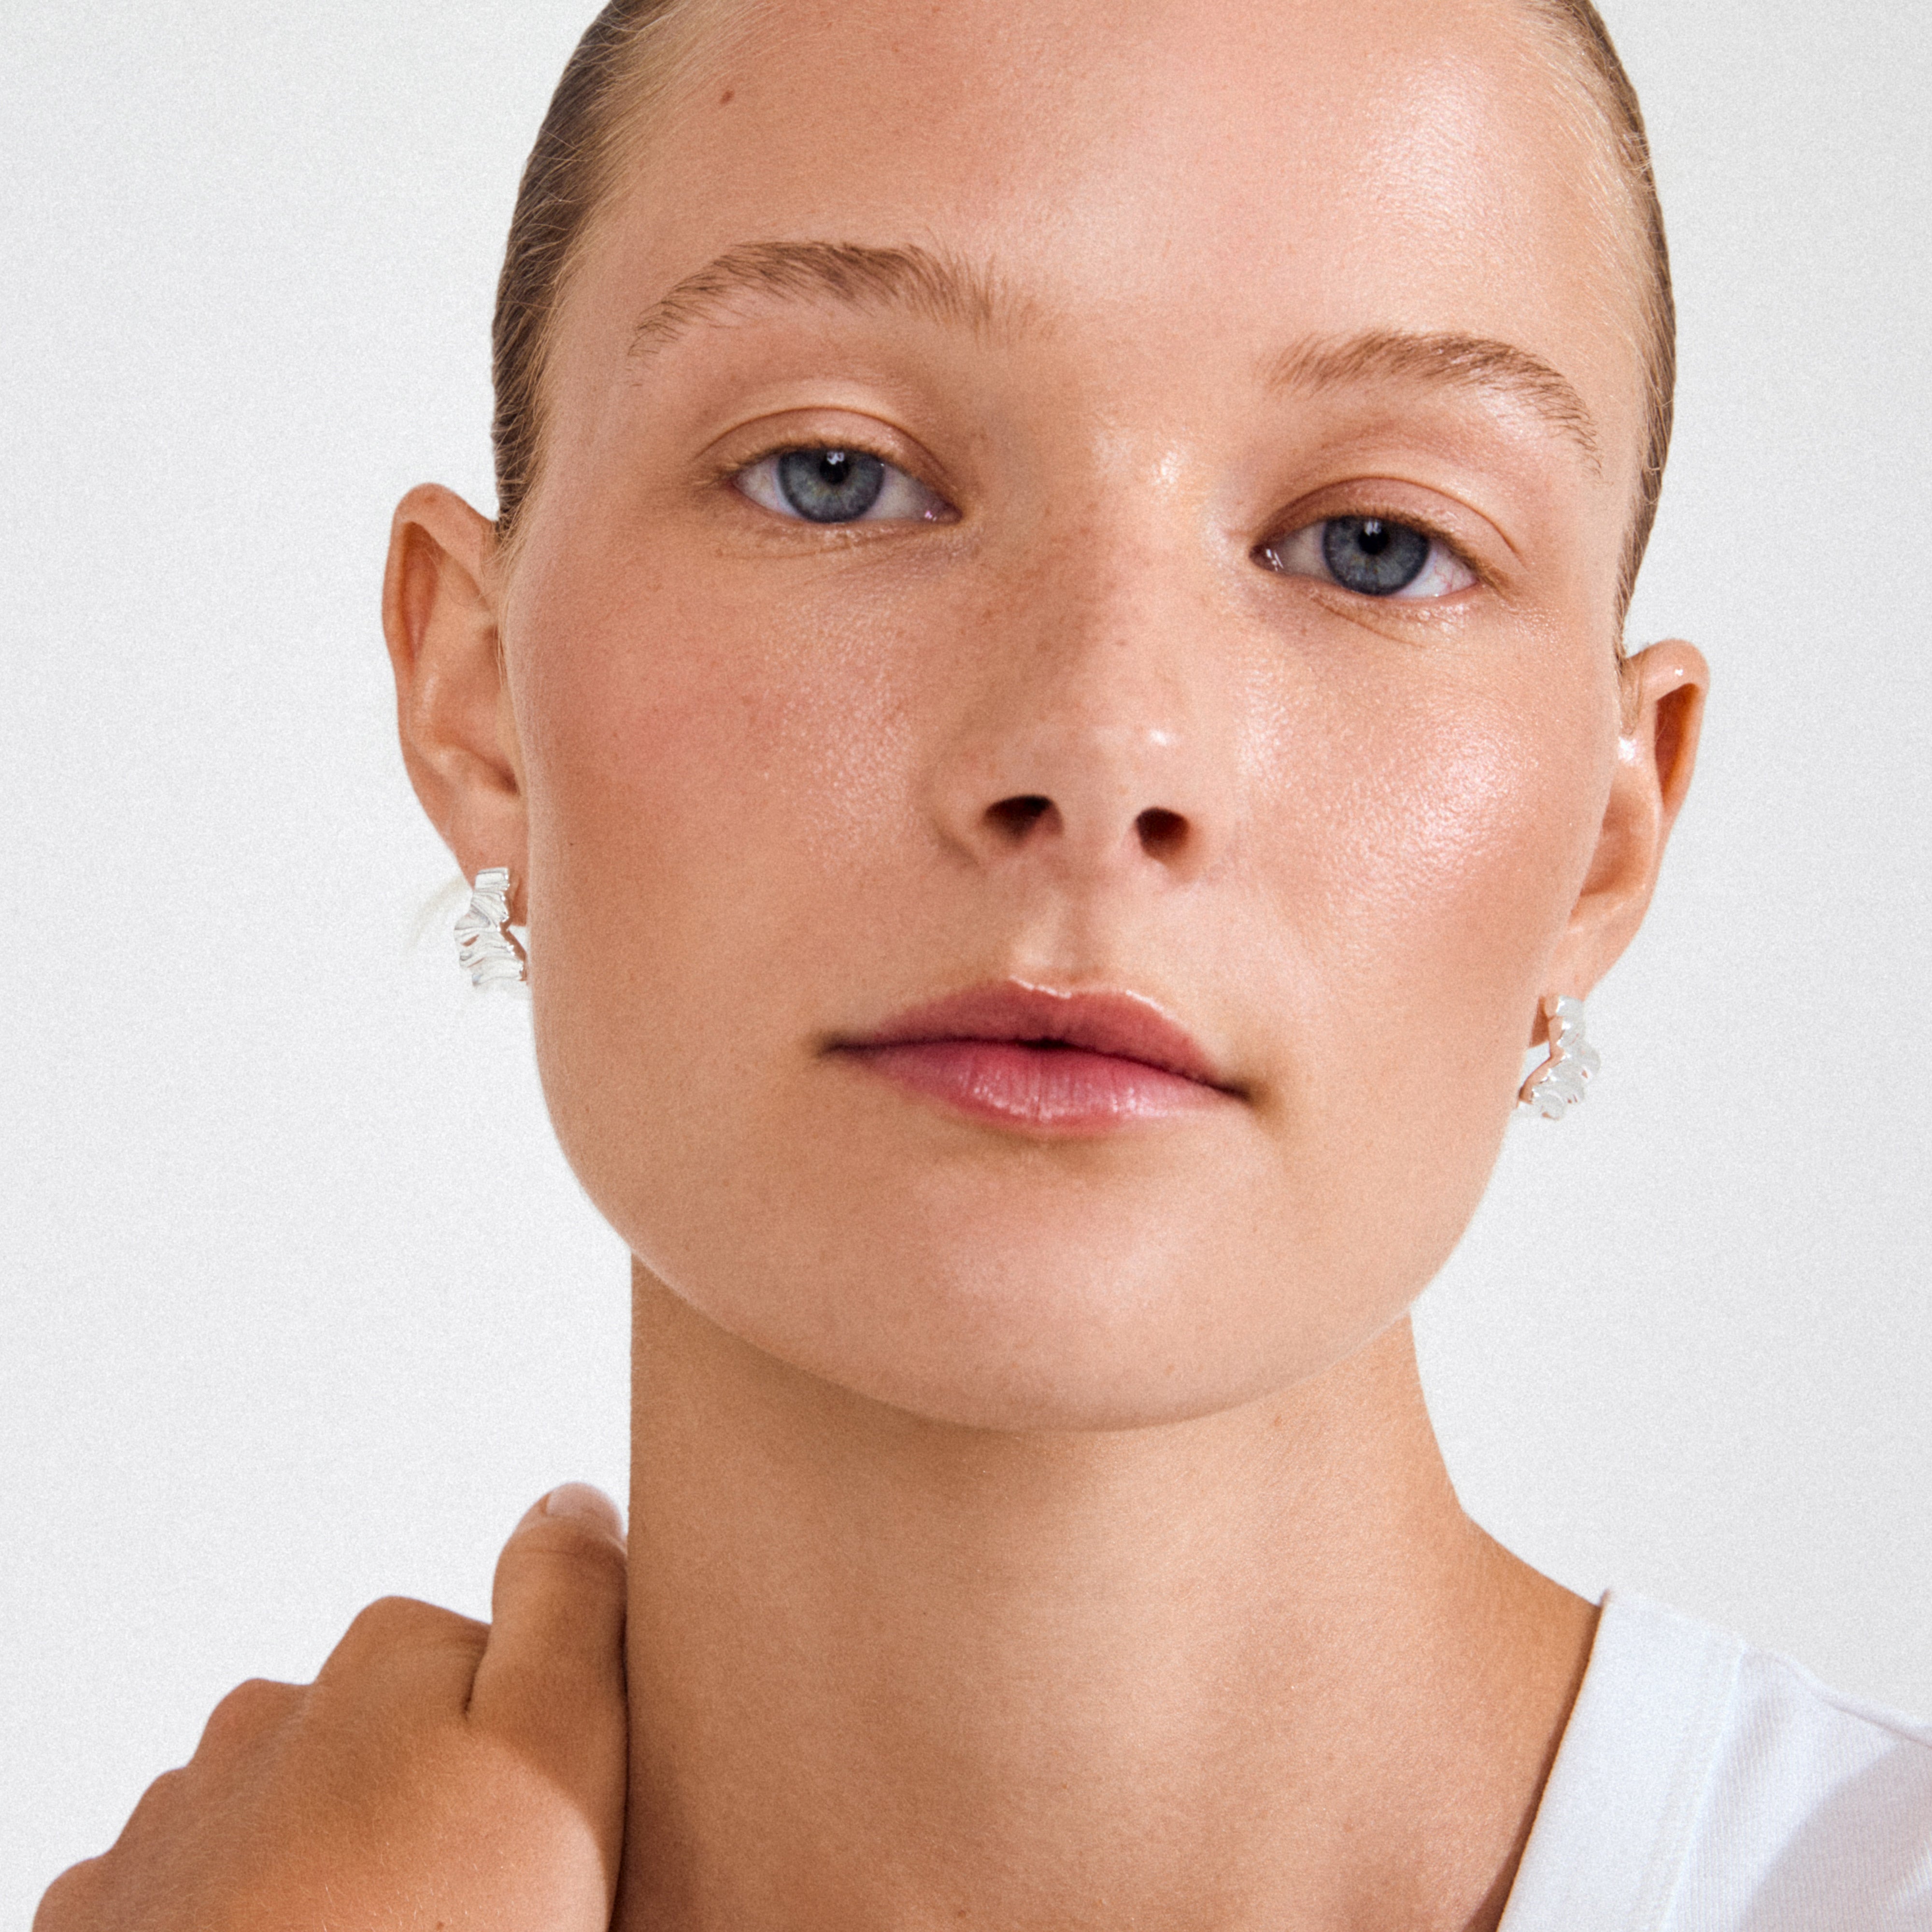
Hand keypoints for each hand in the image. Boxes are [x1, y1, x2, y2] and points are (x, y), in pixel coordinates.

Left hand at [35, 1484, 628, 1931]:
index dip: (545, 1758)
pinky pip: (202, 1903)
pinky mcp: (108, 1922)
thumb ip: (571, 1604)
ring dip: (337, 1878)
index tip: (553, 1842)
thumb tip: (568, 1499)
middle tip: (480, 1916)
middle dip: (430, 1815)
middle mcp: (267, 1714)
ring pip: (294, 1829)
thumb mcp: (554, 1752)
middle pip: (388, 1749)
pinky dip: (253, 1929)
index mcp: (386, 1654)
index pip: (499, 1666)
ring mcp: (174, 1822)